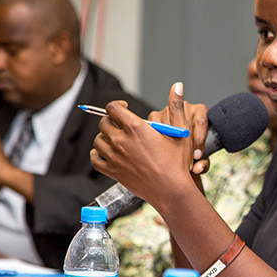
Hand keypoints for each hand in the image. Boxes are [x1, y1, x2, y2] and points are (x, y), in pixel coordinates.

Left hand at [91, 83, 200, 206]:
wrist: (171, 190)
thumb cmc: (178, 162)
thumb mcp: (181, 131)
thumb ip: (176, 106)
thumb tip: (178, 85)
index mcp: (136, 127)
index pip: (112, 108)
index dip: (117, 106)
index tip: (124, 109)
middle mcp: (121, 140)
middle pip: (104, 123)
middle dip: (112, 121)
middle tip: (122, 125)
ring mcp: (114, 157)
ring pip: (98, 139)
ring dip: (105, 137)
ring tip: (117, 139)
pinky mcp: (112, 171)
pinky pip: (95, 158)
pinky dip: (97, 153)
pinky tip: (106, 152)